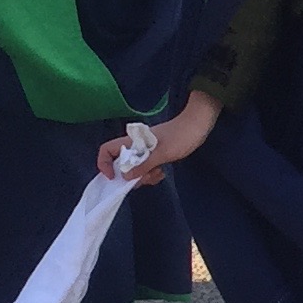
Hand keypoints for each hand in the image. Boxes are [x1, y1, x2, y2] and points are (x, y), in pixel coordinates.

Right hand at [103, 88, 217, 181]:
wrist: (198, 126)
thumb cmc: (180, 136)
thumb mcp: (162, 153)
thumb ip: (143, 165)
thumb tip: (125, 177)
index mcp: (132, 141)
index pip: (107, 150)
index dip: (104, 164)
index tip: (113, 177)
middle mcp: (136, 146)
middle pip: (122, 165)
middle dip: (132, 176)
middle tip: (147, 177)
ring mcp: (145, 151)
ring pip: (135, 170)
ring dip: (145, 176)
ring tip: (159, 173)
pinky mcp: (155, 156)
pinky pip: (147, 169)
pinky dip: (152, 174)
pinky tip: (162, 172)